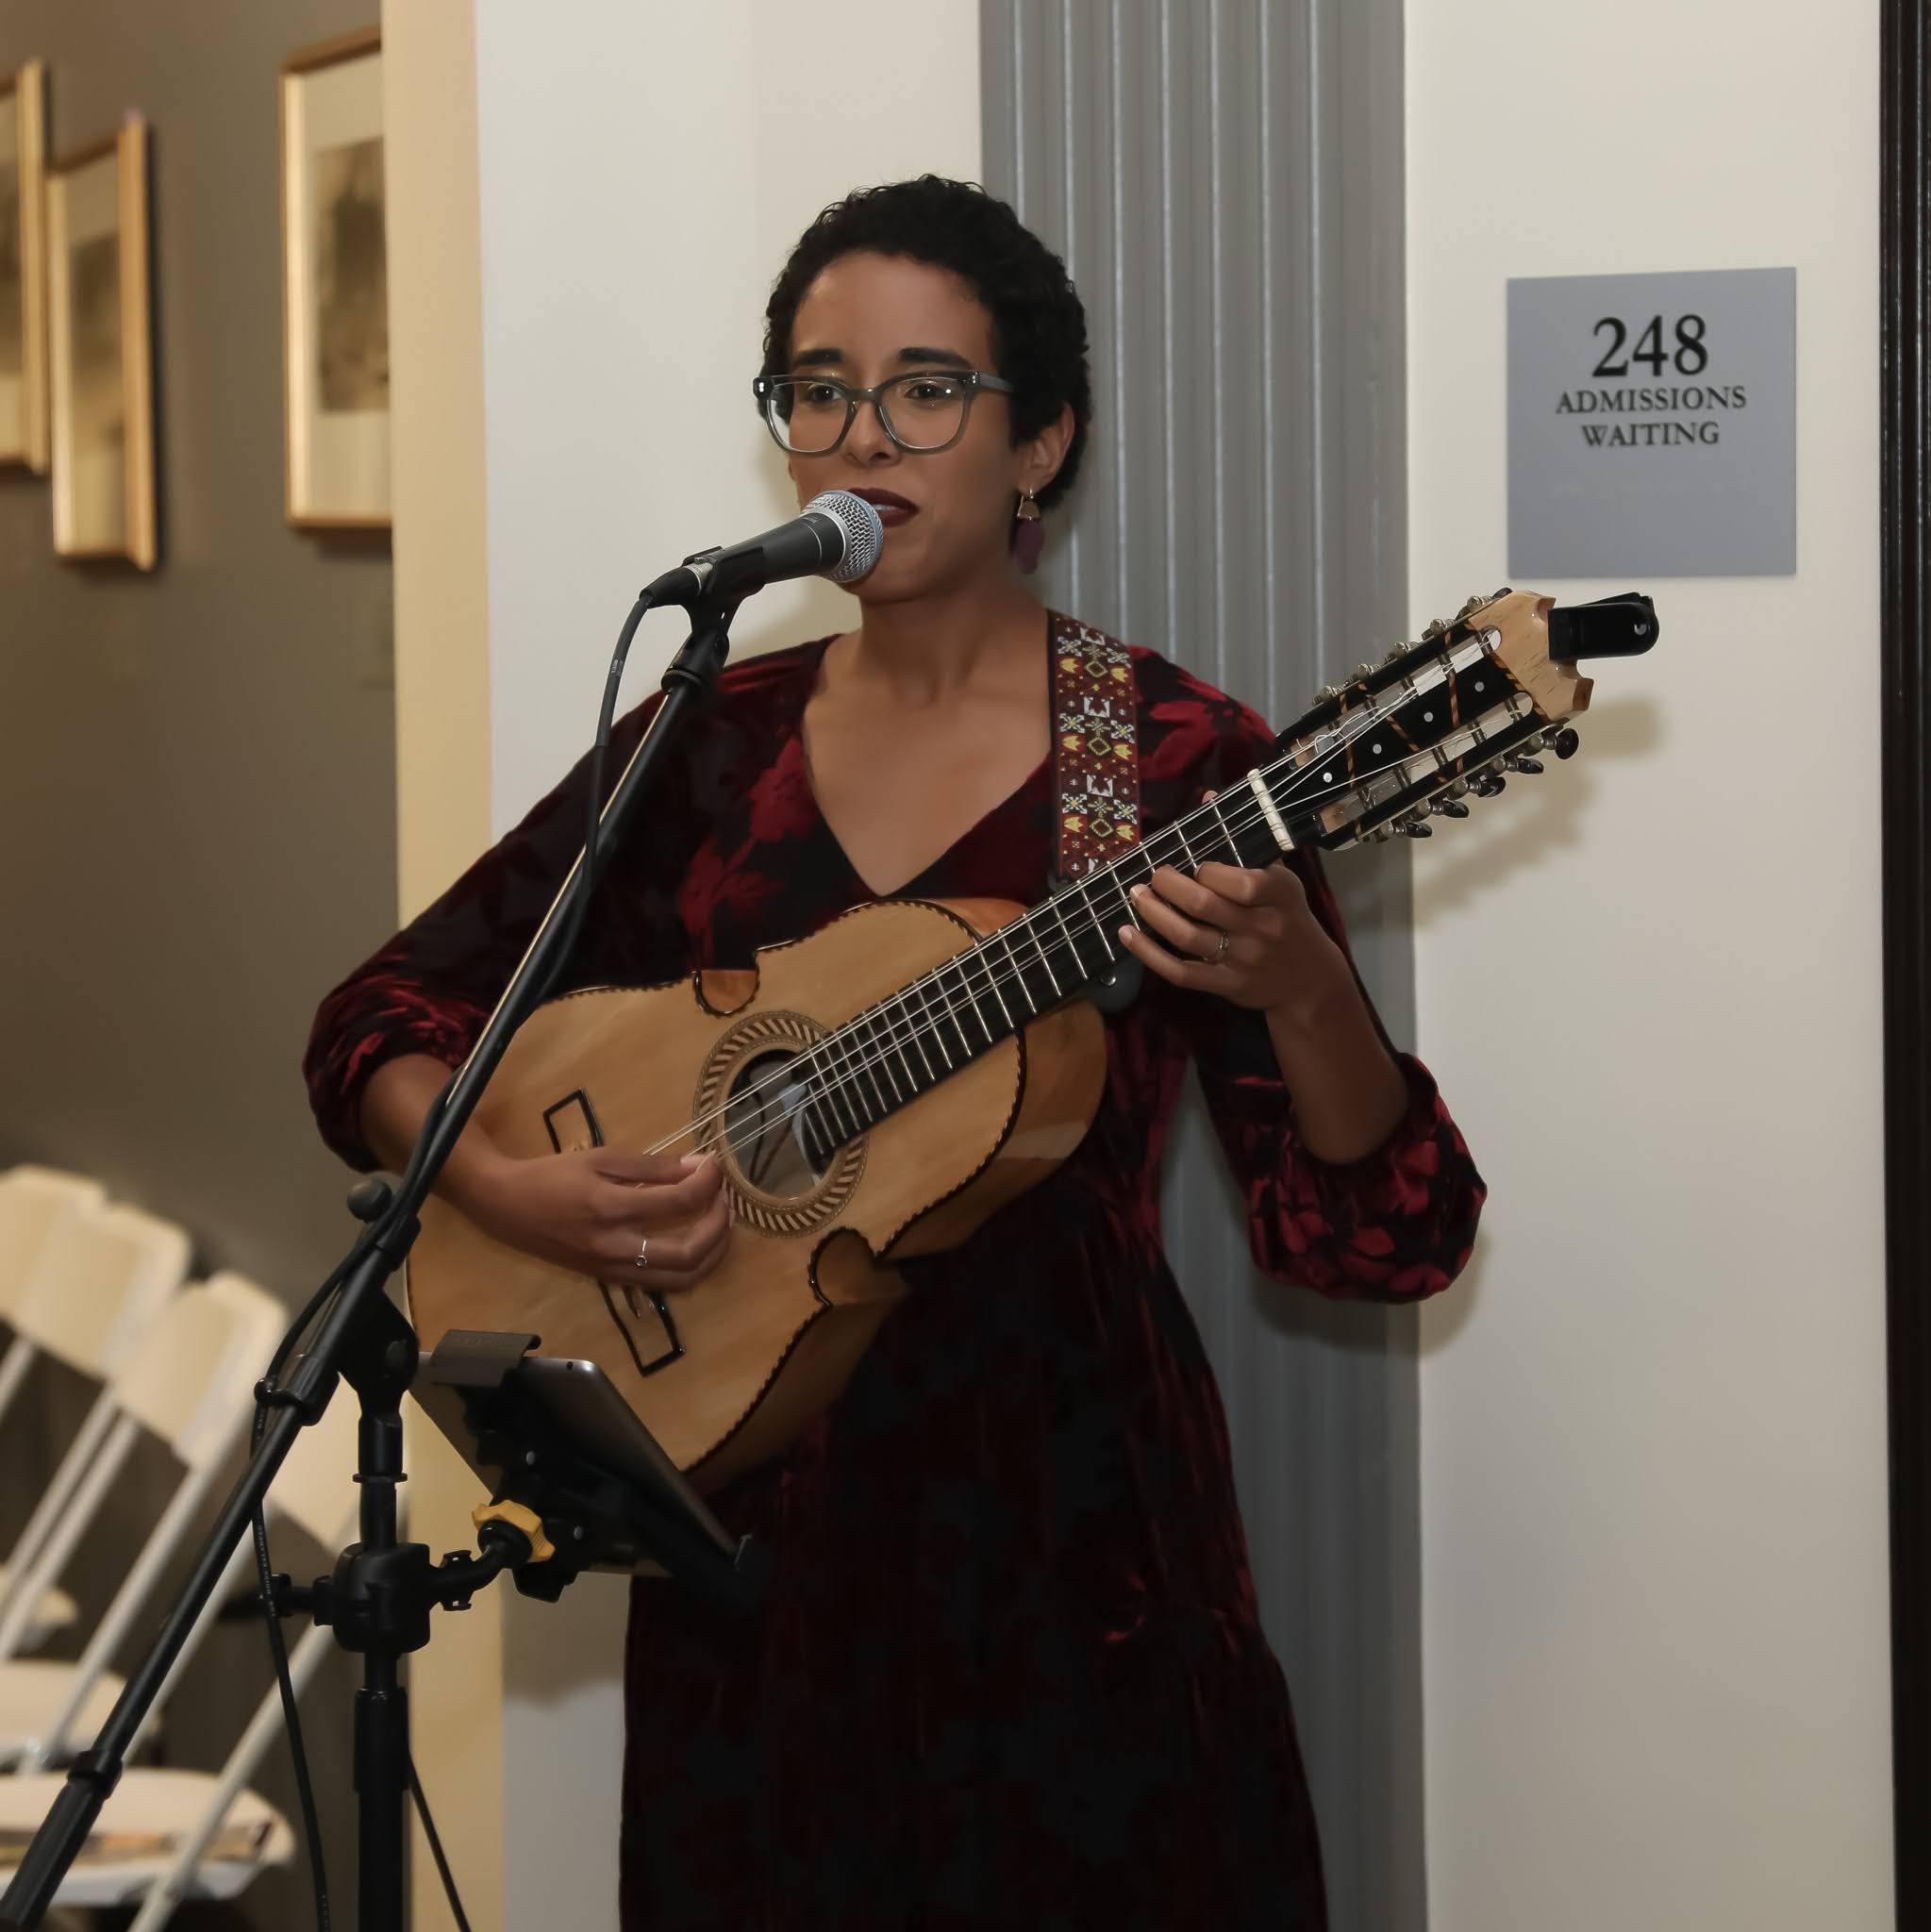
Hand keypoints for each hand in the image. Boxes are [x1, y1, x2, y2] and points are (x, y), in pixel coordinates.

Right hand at [451, 1147, 730, 1294]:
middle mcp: (615, 1246)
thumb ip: (652, 1166)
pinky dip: (689, 1267)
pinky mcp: (610, 1279)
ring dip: (712, 1252)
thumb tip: (697, 1167)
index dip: (707, 1181)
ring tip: (721, 1222)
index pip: (679, 1200)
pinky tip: (696, 1244)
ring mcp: (613, 1269)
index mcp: (610, 1207)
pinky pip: (662, 1283)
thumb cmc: (552, 1175)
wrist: (506, 1206)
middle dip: (719, 1225)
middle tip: (725, 1197)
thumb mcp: (601, 1158)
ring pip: (681, 1278)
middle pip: (689, 1252)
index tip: (713, 1165)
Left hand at [1118, 844, 1351, 1022]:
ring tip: (1136, 896)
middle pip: (1203, 904)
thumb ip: (1244, 842)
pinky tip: (1129, 935)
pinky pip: (1180, 972)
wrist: (1310, 979)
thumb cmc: (1287, 917)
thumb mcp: (1280, 878)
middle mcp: (1262, 927)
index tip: (1194, 865)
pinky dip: (1148, 954)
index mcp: (1279, 894)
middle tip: (1152, 876)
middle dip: (1167, 885)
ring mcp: (1243, 960)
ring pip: (1187, 936)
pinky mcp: (1226, 985)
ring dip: (1153, 913)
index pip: (1238, 880)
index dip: (1206, 871)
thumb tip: (1207, 797)